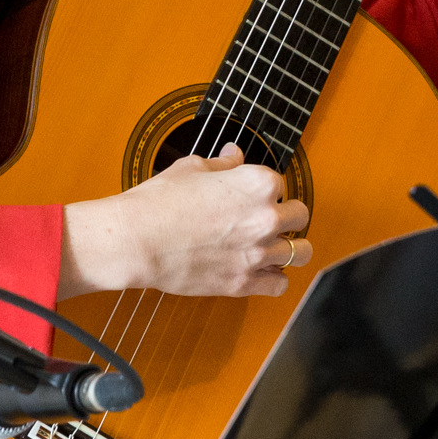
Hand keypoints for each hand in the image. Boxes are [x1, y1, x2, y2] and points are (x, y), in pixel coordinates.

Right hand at [58, 148, 309, 299]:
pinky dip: (275, 278)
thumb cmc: (159, 201)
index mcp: (259, 183)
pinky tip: (262, 271)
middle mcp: (267, 217)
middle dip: (287, 215)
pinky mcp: (243, 282)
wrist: (137, 240)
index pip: (280, 183)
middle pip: (300, 216)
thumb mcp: (192, 168)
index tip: (250, 196)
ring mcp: (257, 252)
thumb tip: (235, 154)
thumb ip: (223, 164)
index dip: (265, 189)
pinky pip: (280, 284)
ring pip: (300, 252)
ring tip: (274, 247)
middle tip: (269, 220)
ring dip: (289, 247)